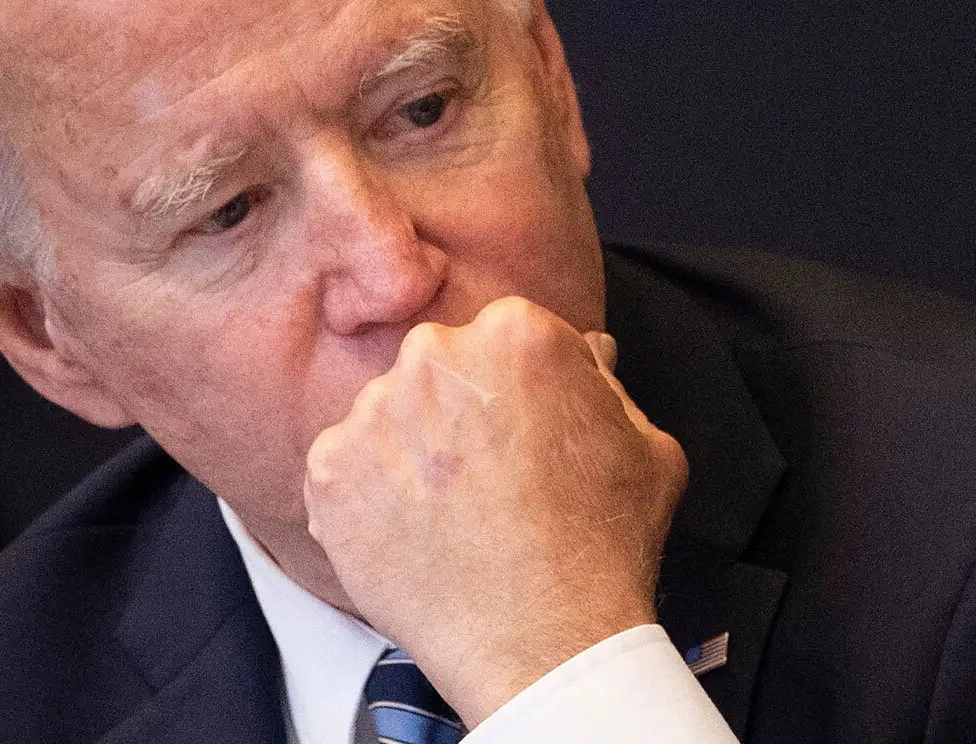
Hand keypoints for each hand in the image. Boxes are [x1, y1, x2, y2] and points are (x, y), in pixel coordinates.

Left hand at [303, 296, 687, 724]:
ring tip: (450, 518)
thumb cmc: (605, 546)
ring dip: (409, 454)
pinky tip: (412, 538)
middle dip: (455, 412)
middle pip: (437, 369)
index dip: (515, 391)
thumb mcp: (646, 445)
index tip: (522, 435)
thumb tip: (583, 352)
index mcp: (514, 332)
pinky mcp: (328, 470)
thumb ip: (605, 382)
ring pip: (386, 417)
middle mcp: (432, 356)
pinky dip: (367, 499)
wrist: (546, 643)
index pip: (500, 339)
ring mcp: (372, 412)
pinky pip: (342, 468)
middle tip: (484, 480)